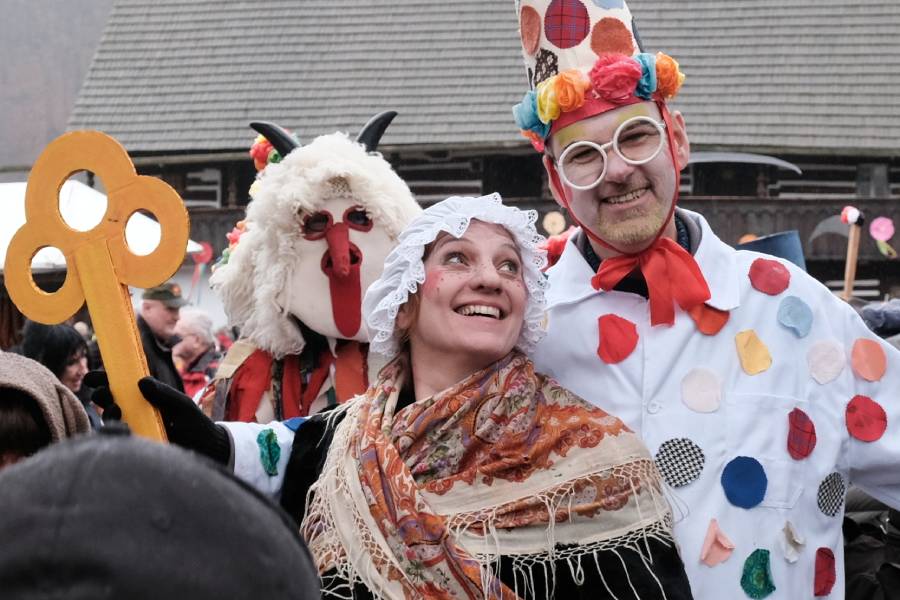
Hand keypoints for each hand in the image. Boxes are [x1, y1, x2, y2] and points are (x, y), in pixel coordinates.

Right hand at [85, 371, 231, 464]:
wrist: (208, 450)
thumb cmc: (196, 424)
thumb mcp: (182, 405)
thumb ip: (164, 393)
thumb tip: (141, 382)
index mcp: (145, 399)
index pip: (120, 387)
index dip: (103, 380)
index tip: (92, 378)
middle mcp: (136, 414)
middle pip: (109, 402)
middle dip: (101, 395)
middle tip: (101, 392)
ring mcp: (135, 430)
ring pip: (111, 421)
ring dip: (108, 413)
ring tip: (116, 408)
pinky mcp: (137, 448)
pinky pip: (119, 441)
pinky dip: (116, 432)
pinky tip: (123, 427)